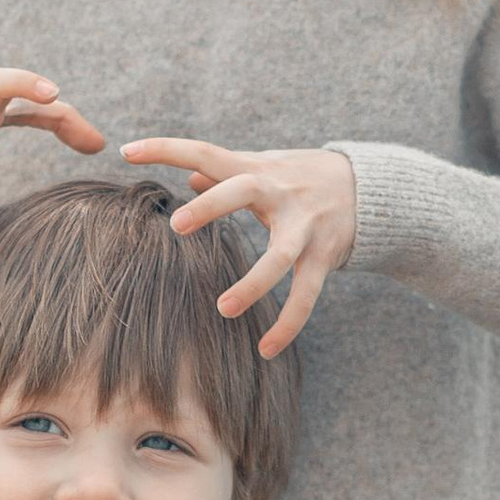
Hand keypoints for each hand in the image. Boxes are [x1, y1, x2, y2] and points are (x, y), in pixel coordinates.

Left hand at [117, 140, 356, 358]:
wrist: (372, 187)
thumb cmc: (303, 176)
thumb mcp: (266, 166)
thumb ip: (227, 171)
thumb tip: (186, 176)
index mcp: (256, 168)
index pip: (206, 152)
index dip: (167, 149)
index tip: (127, 151)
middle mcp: (279, 192)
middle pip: (242, 191)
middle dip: (211, 205)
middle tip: (176, 226)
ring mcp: (304, 226)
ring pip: (279, 256)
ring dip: (254, 282)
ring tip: (225, 309)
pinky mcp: (324, 256)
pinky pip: (306, 294)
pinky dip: (288, 323)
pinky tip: (266, 349)